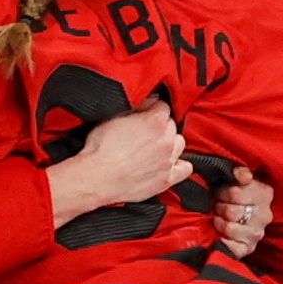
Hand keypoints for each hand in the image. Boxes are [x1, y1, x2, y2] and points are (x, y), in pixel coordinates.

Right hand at [49, 100, 186, 222]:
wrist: (97, 177)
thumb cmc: (100, 149)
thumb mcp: (113, 117)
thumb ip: (135, 108)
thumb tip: (145, 104)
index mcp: (155, 122)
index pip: (163, 106)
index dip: (151, 108)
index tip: (145, 113)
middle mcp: (166, 140)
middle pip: (172, 125)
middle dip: (160, 126)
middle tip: (145, 132)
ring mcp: (168, 160)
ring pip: (179, 144)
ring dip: (170, 143)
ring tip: (155, 147)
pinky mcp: (166, 179)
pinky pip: (185, 169)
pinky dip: (179, 165)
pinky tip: (170, 163)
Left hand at [213, 165, 274, 259]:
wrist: (235, 217)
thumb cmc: (232, 195)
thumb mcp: (235, 179)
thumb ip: (239, 172)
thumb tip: (245, 176)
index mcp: (264, 194)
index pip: (236, 193)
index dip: (223, 192)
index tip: (220, 193)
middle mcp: (265, 215)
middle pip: (232, 211)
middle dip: (220, 207)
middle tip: (218, 205)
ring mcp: (258, 233)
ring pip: (230, 228)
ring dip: (219, 222)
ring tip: (219, 218)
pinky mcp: (249, 248)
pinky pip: (233, 247)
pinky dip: (223, 241)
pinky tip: (221, 234)